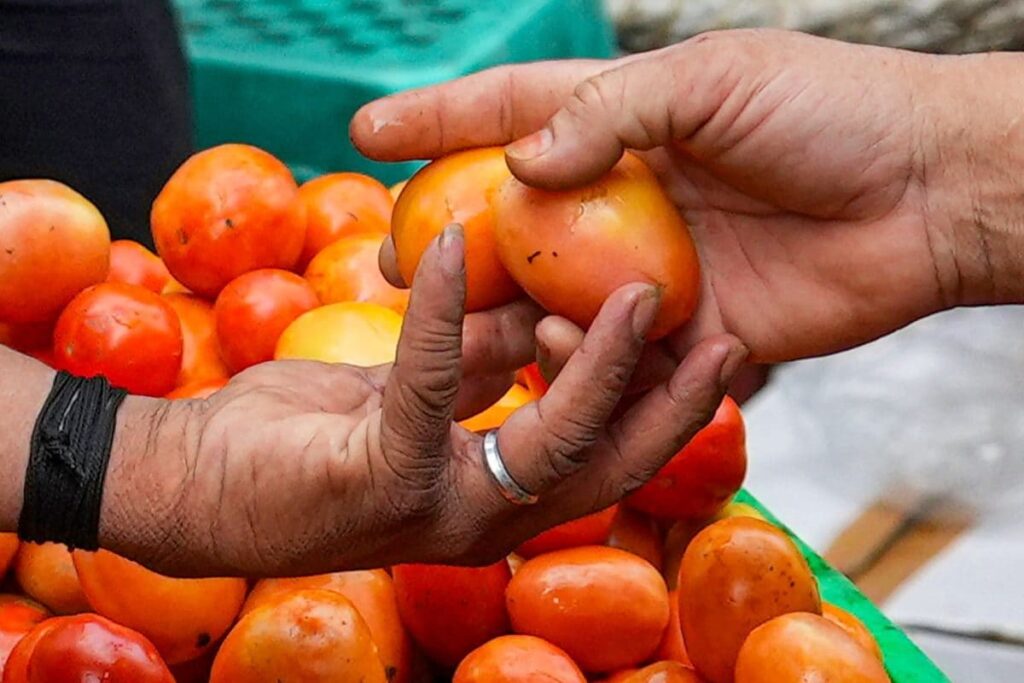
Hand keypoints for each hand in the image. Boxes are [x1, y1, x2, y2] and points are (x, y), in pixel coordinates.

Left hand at [99, 227, 745, 576]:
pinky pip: (433, 384)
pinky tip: (459, 248)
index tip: (704, 351)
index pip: (602, 461)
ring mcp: (434, 509)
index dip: (661, 414)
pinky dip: (450, 311)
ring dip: (597, 364)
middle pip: (605, 468)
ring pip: (549, 440)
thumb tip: (537, 314)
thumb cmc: (299, 440)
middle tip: (727, 340)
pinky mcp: (379, 476)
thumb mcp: (408, 395)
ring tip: (638, 294)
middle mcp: (478, 519)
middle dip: (671, 409)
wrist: (191, 484)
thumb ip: (479, 367)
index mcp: (491, 498)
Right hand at [352, 29, 1018, 381]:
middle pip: (515, 222)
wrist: (927, 195)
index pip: (510, 114)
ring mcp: (652, 268)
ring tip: (468, 325)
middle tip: (393, 262)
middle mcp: (627, 200)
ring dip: (505, 314)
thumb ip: (609, 114)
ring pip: (554, 298)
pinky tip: (564, 352)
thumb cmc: (828, 112)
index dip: (435, 120)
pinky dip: (583, 358)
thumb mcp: (712, 80)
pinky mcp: (689, 329)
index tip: (365, 127)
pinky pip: (617, 354)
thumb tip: (518, 164)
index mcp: (626, 125)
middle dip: (450, 241)